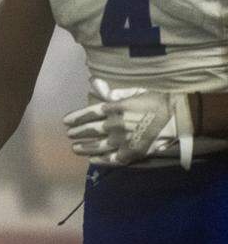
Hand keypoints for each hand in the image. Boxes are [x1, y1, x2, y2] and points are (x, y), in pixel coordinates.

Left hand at [63, 78, 180, 165]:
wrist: (177, 117)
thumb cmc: (156, 101)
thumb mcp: (133, 92)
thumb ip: (113, 93)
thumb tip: (94, 83)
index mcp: (113, 109)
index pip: (88, 114)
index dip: (75, 118)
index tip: (66, 122)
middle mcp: (113, 125)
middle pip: (90, 130)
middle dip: (78, 133)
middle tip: (70, 135)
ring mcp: (121, 141)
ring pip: (97, 146)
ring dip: (84, 148)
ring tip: (75, 148)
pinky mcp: (131, 153)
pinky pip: (112, 159)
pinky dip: (100, 160)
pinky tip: (92, 160)